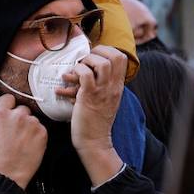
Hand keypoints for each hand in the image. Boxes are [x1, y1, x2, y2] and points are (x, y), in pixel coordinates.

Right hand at [0, 94, 46, 189]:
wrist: (6, 177)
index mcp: (0, 113)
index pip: (8, 98)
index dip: (6, 106)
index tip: (7, 115)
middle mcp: (17, 115)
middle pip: (21, 108)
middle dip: (18, 117)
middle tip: (14, 130)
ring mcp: (31, 124)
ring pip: (31, 118)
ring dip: (27, 126)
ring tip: (21, 140)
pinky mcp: (42, 134)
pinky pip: (40, 128)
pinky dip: (36, 134)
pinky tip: (28, 145)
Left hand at [70, 45, 126, 183]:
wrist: (94, 142)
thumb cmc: (95, 121)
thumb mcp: (105, 99)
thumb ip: (102, 84)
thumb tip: (88, 69)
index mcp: (118, 86)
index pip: (122, 57)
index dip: (107, 51)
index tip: (94, 56)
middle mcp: (113, 87)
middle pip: (116, 55)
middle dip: (99, 51)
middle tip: (87, 60)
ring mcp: (102, 91)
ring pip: (102, 62)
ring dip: (88, 60)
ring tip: (79, 69)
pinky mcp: (89, 97)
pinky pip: (86, 74)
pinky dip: (77, 71)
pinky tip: (71, 77)